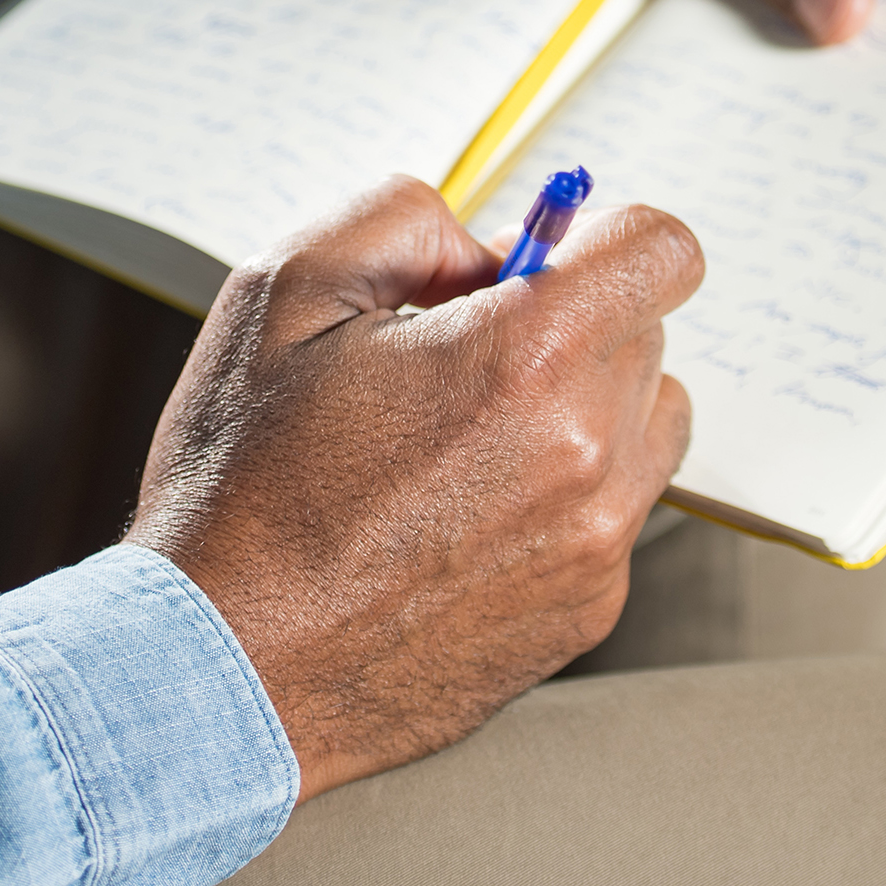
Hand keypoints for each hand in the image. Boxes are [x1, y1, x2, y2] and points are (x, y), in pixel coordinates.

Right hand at [126, 176, 695, 802]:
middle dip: (565, 319)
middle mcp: (589, 453)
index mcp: (526, 358)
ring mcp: (598, 542)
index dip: (598, 232)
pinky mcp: (589, 611)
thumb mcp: (284, 288)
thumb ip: (403, 218)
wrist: (225, 667)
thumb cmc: (243, 485)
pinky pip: (614, 509)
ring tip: (463, 435)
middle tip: (455, 353)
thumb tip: (486, 242)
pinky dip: (560, 490)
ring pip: (644, 420)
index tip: (542, 257)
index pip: (661, 250)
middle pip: (644, 330)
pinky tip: (457, 510)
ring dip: (580, 403)